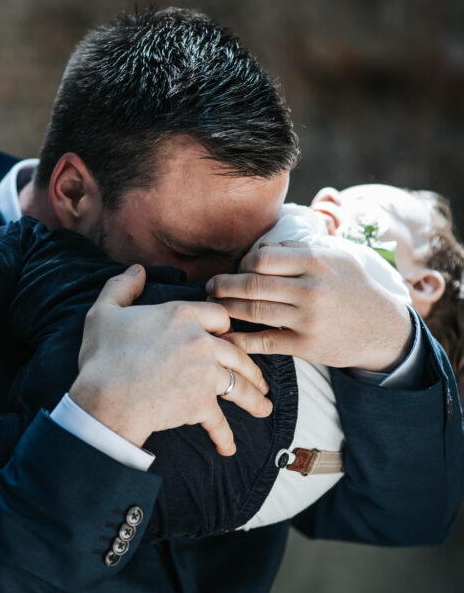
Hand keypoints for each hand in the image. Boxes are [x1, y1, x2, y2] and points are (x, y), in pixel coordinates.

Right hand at [69, 265, 271, 454]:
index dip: (225, 325)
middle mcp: (202, 341)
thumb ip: (122, 287)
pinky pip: (219, 421)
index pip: (220, 314)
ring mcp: (206, 373)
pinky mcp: (202, 403)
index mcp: (182, 314)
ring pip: (240, 384)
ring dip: (254, 399)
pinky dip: (224, 436)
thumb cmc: (103, 356)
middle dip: (251, 367)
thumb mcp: (104, 312)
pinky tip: (228, 447)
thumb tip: (136, 270)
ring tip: (262, 408)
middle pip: (238, 351)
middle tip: (259, 379)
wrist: (105, 398)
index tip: (228, 337)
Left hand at [206, 241, 413, 370]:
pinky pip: (264, 341)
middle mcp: (311, 289)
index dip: (242, 264)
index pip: (263, 258)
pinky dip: (240, 339)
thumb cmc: (353, 288)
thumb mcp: (337, 258)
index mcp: (316, 262)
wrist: (382, 328)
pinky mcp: (306, 345)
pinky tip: (225, 336)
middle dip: (223, 285)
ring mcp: (308, 319)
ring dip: (227, 308)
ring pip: (253, 311)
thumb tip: (264, 247)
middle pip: (252, 284)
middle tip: (210, 287)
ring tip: (214, 306)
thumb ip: (300, 249)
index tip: (237, 270)